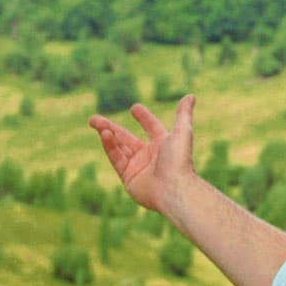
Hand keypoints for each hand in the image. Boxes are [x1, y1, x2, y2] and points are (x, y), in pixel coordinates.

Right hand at [89, 95, 196, 213]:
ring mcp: (139, 167)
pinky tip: (104, 134)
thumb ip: (184, 114)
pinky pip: (117, 159)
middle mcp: (151, 156)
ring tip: (95, 122)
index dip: (144, 118)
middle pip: (127, 138)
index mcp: (164, 145)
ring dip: (107, 135)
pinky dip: (110, 147)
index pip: (152, 128)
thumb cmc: (180, 160)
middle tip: (94, 119)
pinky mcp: (129, 178)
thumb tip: (191, 96)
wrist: (174, 189)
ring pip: (119, 148)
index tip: (134, 108)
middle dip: (110, 127)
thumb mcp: (183, 132)